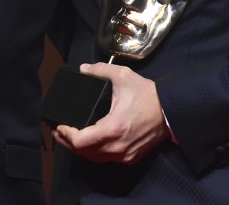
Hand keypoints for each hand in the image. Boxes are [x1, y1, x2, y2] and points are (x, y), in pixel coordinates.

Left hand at [52, 62, 169, 163]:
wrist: (171, 111)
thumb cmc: (147, 95)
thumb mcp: (123, 76)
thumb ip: (101, 70)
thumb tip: (83, 69)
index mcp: (112, 129)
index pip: (79, 141)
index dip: (65, 134)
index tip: (58, 124)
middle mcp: (116, 147)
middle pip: (83, 153)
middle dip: (67, 142)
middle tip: (57, 130)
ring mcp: (124, 155)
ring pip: (94, 158)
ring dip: (80, 149)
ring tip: (69, 136)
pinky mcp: (130, 158)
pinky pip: (106, 159)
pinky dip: (94, 152)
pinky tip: (89, 142)